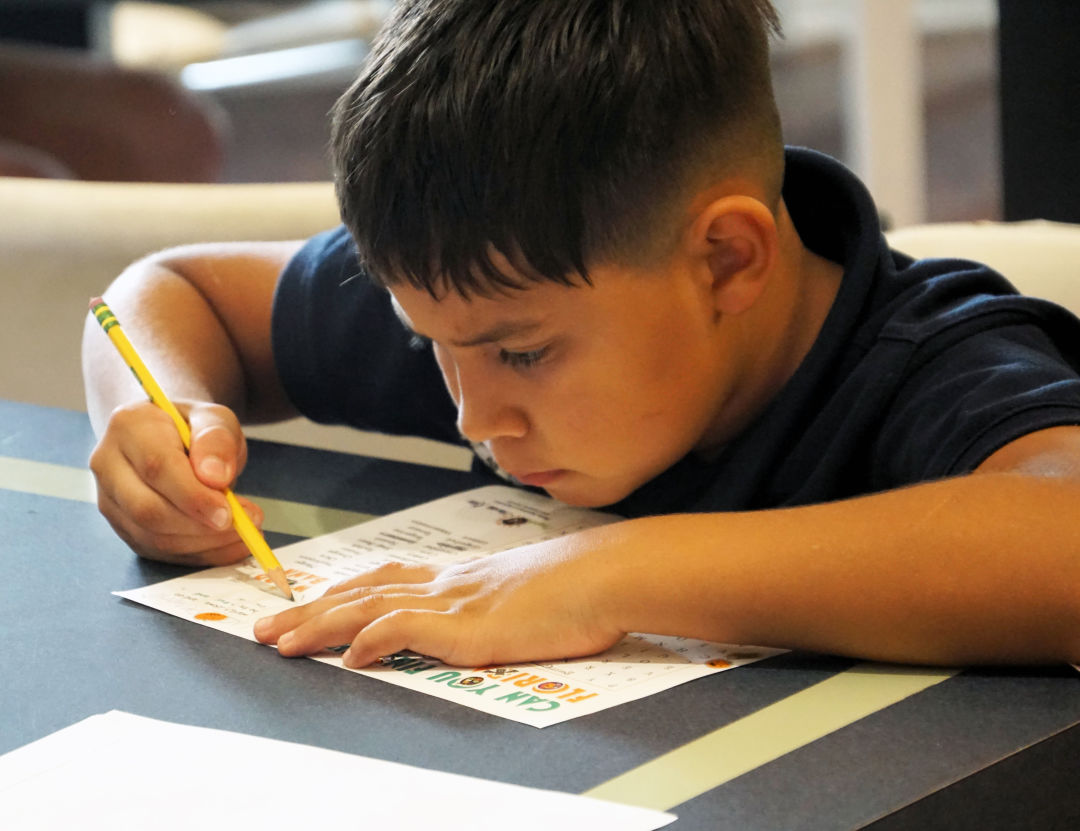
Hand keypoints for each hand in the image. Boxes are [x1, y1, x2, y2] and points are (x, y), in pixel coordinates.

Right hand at [89, 399, 261, 564]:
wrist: (172, 438)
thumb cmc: (195, 428)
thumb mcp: (216, 419)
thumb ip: (217, 440)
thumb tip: (216, 477)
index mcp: (129, 425)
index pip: (157, 467)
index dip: (194, 496)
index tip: (228, 513)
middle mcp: (108, 463)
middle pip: (147, 509)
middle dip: (200, 527)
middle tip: (244, 526)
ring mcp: (110, 498)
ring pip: (151, 536)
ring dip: (202, 544)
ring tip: (243, 534)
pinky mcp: (122, 525)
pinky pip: (157, 550)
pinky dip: (197, 553)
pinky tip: (226, 545)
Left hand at [252, 535, 625, 667]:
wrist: (602, 576)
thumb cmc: (576, 588)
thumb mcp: (526, 593)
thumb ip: (494, 606)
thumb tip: (486, 620)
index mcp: (459, 577)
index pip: (386, 579)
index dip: (343, 591)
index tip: (310, 601)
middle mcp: (446, 583)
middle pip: (362, 592)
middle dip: (310, 611)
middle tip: (267, 628)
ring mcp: (453, 602)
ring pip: (369, 608)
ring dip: (319, 626)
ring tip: (280, 643)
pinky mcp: (466, 626)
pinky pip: (404, 630)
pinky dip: (371, 639)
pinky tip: (347, 656)